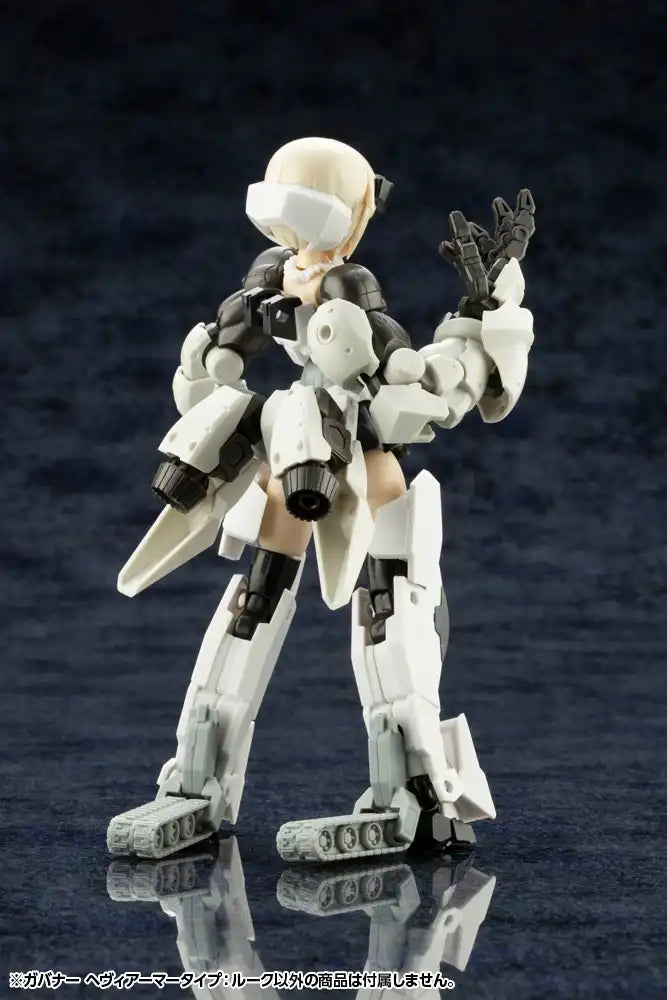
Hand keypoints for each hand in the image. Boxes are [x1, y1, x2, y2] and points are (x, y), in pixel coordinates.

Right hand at [439, 189, 534, 312]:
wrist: (482, 325)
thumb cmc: (485, 303)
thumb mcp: (474, 272)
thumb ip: (463, 246)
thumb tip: (453, 218)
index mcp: (509, 258)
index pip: (521, 230)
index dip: (524, 211)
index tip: (524, 193)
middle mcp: (502, 261)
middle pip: (505, 234)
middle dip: (502, 217)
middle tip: (497, 202)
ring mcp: (490, 269)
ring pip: (485, 245)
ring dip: (474, 233)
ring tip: (459, 220)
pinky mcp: (477, 279)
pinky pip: (467, 261)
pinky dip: (456, 254)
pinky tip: (444, 247)